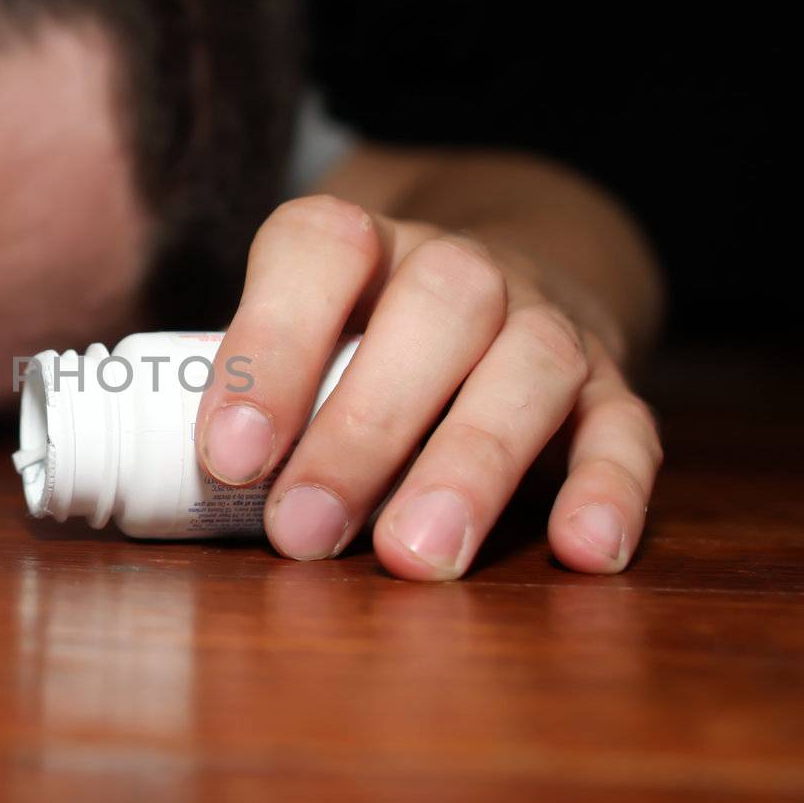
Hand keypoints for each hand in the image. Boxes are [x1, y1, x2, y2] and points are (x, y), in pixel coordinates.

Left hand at [196, 195, 661, 579]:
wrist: (500, 288)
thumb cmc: (357, 344)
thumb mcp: (295, 343)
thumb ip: (252, 403)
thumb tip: (175, 498)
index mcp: (360, 243)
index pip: (318, 249)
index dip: (270, 345)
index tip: (229, 455)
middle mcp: (459, 268)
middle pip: (434, 310)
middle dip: (362, 428)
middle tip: (302, 533)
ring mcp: (545, 321)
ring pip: (530, 366)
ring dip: (472, 464)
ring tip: (417, 559)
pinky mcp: (611, 388)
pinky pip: (627, 427)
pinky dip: (610, 489)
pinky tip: (581, 552)